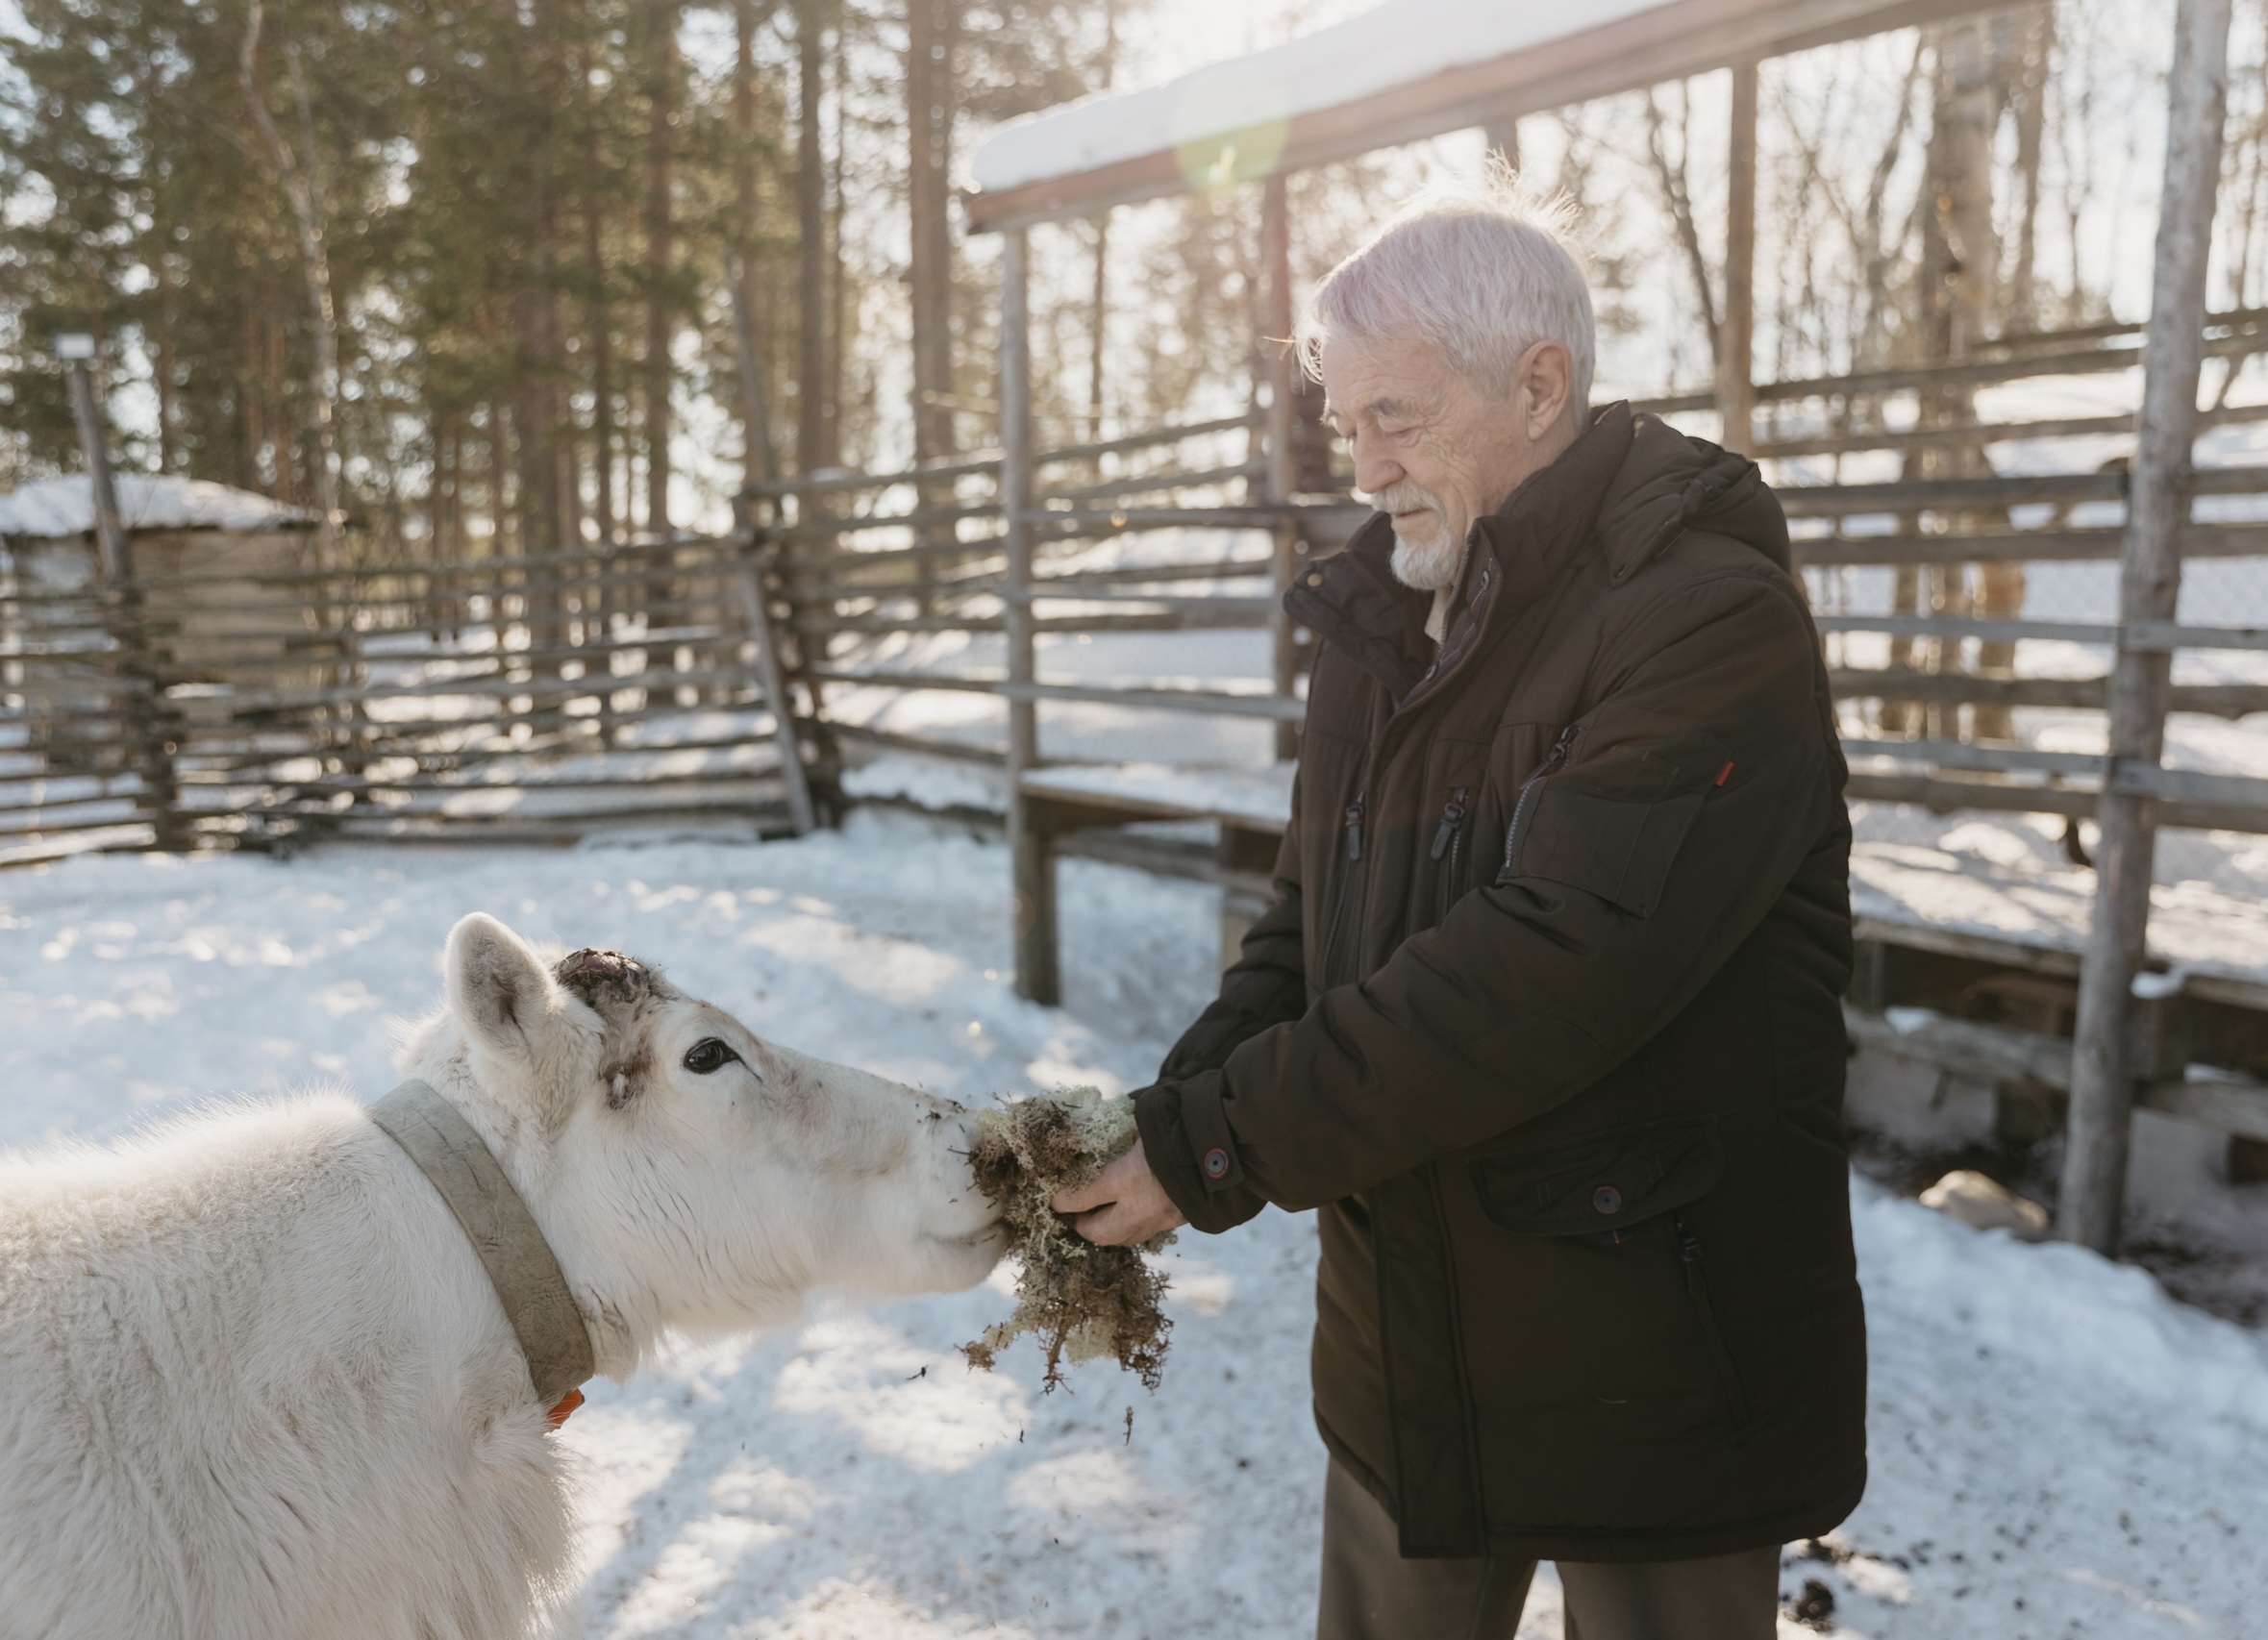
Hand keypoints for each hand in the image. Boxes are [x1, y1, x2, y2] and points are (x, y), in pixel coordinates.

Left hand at [1051, 1138, 1187, 1246]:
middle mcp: (1138, 1206)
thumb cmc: (1181, 1130)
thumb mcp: (1145, 1127)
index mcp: (1125, 1177)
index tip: (1054, 1197)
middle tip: (1074, 1211)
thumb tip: (1101, 1127)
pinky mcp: (1172, 1223)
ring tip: (1097, 1215)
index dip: (1063, 1199)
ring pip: (1118, 1238)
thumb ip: (1122, 1133)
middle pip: (1095, 1232)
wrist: (1225, 1153)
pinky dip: (1128, 1227)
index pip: (1080, 1198)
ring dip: (1104, 1230)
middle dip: (1081, 1224)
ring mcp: (1156, 1219)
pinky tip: (1127, 1213)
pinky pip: (1140, 1234)